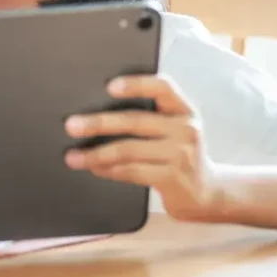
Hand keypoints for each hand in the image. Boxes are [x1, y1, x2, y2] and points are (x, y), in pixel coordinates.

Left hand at [64, 76, 219, 221]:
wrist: (205, 192)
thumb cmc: (177, 152)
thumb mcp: (173, 128)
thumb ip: (149, 115)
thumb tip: (96, 110)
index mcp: (183, 109)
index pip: (162, 87)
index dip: (136, 84)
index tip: (109, 87)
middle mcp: (186, 128)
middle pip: (135, 120)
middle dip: (99, 123)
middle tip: (71, 126)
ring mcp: (181, 155)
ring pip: (129, 150)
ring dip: (96, 154)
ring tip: (73, 156)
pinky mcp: (173, 179)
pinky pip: (132, 172)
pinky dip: (108, 170)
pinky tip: (94, 168)